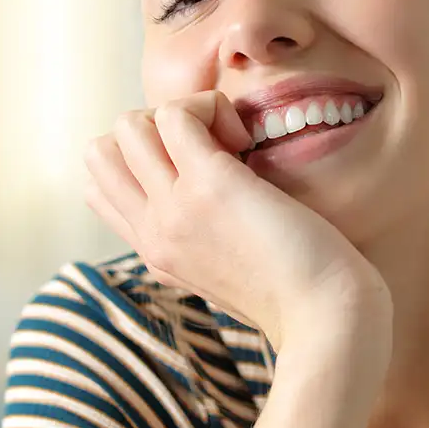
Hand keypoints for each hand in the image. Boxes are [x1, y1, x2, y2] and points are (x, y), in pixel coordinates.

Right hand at [83, 92, 388, 352]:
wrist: (327, 321)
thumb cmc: (301, 295)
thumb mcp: (231, 275)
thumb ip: (204, 244)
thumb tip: (211, 204)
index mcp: (156, 253)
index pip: (101, 189)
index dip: (140, 160)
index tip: (196, 167)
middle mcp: (154, 231)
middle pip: (101, 151)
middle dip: (152, 129)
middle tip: (211, 147)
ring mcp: (173, 209)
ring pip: (128, 124)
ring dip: (181, 112)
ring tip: (230, 140)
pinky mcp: (209, 185)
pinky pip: (176, 114)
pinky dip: (209, 107)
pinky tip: (245, 137)